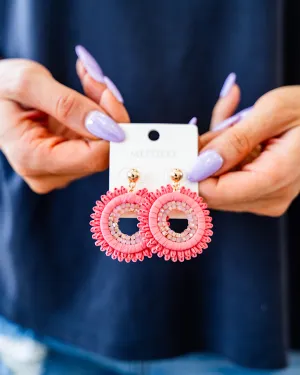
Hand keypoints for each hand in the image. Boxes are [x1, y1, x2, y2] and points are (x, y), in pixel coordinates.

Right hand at [0, 53, 128, 193]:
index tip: (108, 94)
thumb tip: (107, 126)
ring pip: (104, 145)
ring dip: (104, 110)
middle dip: (108, 114)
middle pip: (102, 152)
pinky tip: (88, 92)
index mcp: (32, 160)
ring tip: (87, 80)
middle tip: (96, 80)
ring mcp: (61, 169)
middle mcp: (49, 174)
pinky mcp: (69, 159)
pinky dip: (100, 114)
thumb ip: (66, 104)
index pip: (94, 158)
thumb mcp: (26, 83)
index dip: (111, 128)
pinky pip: (99, 140)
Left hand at [189, 85, 299, 216]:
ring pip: (218, 182)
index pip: (214, 193)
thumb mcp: (273, 112)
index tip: (183, 146)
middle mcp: (269, 198)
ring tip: (233, 119)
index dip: (192, 171)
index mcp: (274, 180)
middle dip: (204, 157)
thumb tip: (199, 165)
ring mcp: (266, 197)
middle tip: (211, 126)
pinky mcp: (262, 191)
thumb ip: (234, 141)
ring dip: (216, 150)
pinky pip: (229, 176)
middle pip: (213, 190)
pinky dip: (225, 152)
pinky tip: (235, 123)